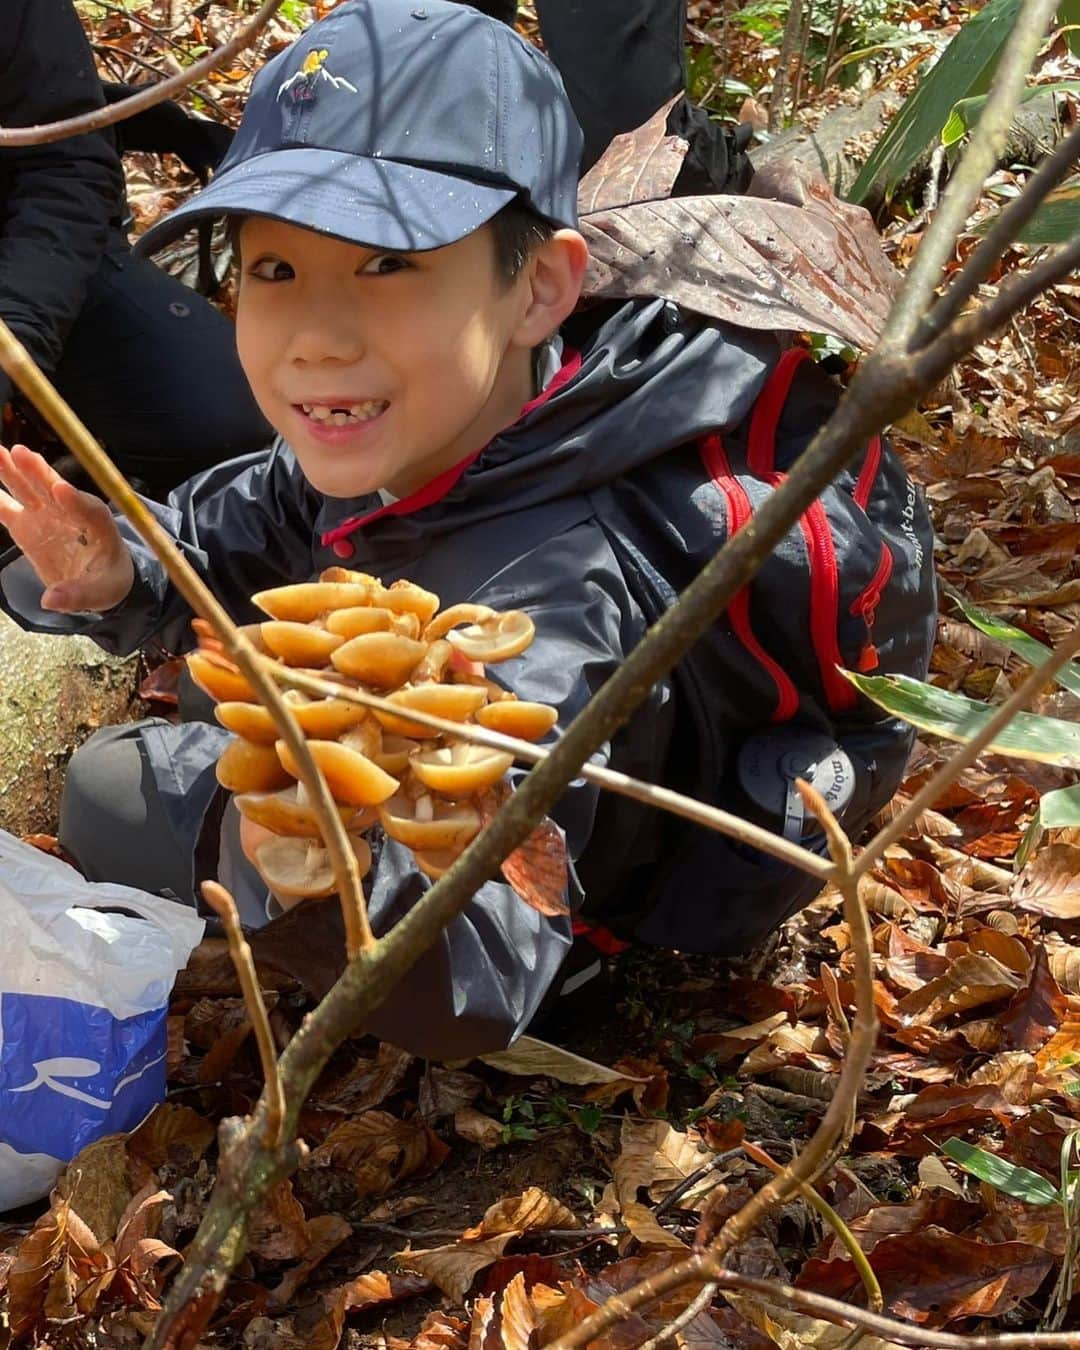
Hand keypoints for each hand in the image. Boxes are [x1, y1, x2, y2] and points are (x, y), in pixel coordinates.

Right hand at [0, 444, 133, 611]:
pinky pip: (6, 507)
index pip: (91, 510)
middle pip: (55, 489)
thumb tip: (51, 601)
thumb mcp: (100, 593)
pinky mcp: (26, 523)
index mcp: (100, 527)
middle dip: (39, 471)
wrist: (95, 577)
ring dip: (12, 470)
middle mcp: (72, 513)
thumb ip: (77, 595)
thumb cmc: (106, 580)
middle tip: (22, 453)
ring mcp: (47, 515)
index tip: (61, 489)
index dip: (76, 500)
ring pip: (29, 489)